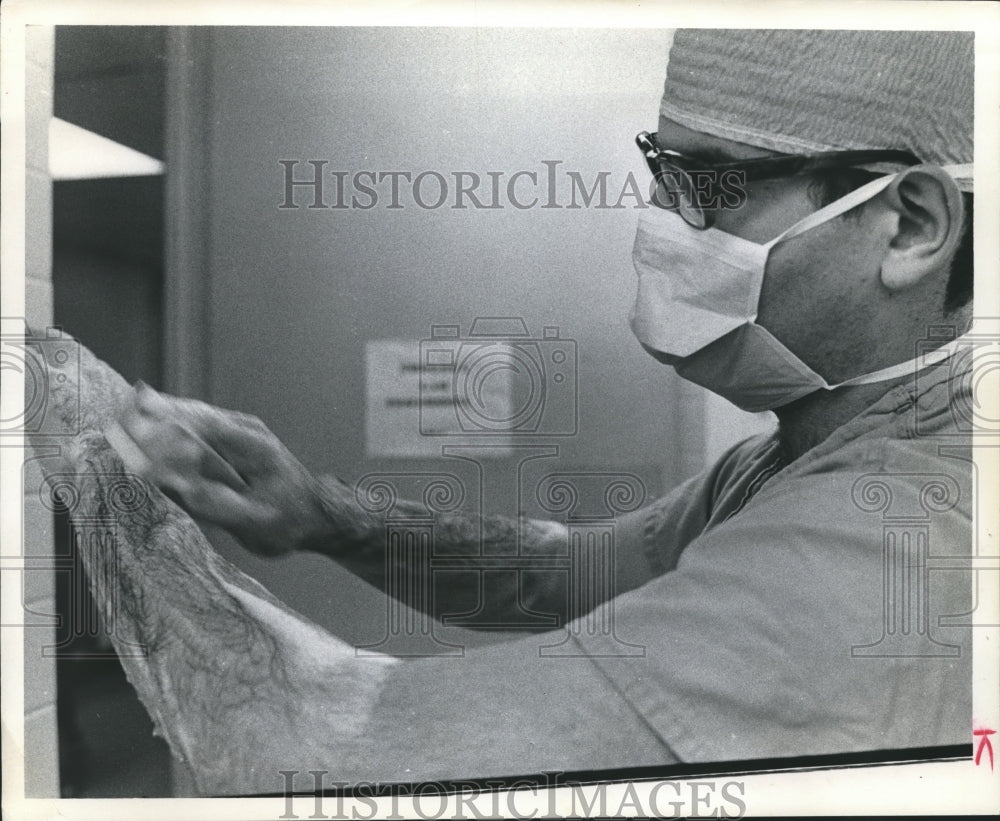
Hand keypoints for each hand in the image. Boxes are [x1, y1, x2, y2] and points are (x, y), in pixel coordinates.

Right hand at [108, 382, 332, 556]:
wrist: (316, 516)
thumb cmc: (287, 523)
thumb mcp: (252, 523)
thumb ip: (212, 503)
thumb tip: (173, 485)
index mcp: (249, 445)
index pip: (193, 425)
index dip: (155, 427)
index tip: (122, 430)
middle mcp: (244, 428)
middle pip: (187, 413)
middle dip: (149, 416)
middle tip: (111, 422)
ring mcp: (240, 430)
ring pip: (190, 414)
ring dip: (157, 417)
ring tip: (120, 421)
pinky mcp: (234, 438)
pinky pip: (196, 424)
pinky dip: (170, 425)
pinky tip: (147, 428)